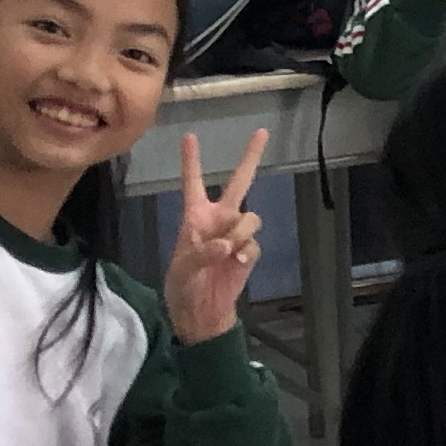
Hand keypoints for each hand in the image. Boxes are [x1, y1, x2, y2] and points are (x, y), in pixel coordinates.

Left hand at [164, 128, 268, 344]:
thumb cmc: (183, 287)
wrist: (202, 313)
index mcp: (194, 216)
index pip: (193, 183)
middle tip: (262, 133)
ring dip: (242, 232)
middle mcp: (218, 219)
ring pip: (250, 217)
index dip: (192, 160)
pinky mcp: (249, 251)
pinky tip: (236, 265)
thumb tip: (227, 245)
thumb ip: (204, 253)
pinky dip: (246, 253)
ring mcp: (235, 234)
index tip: (190, 136)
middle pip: (239, 182)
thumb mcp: (183, 269)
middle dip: (250, 157)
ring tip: (229, 252)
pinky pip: (254, 243)